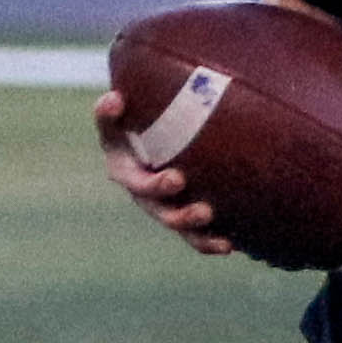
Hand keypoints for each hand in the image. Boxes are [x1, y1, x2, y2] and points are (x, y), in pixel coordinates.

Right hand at [91, 88, 234, 255]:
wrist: (165, 132)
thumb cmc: (144, 114)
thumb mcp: (125, 107)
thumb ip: (113, 107)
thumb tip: (115, 98)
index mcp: (122, 163)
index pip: (124, 169)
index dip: (139, 172)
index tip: (170, 173)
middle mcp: (140, 188)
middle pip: (148, 198)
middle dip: (162, 193)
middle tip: (178, 180)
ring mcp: (161, 206)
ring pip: (171, 221)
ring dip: (187, 222)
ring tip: (206, 213)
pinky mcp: (183, 219)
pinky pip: (194, 237)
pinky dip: (208, 242)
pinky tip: (228, 244)